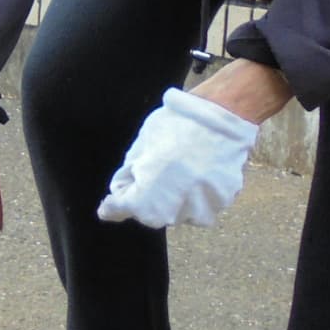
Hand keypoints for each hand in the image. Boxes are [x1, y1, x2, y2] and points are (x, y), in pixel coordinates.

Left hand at [97, 88, 259, 228]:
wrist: (220, 115)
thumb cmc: (175, 126)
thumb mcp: (139, 147)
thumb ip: (130, 174)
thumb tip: (126, 187)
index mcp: (146, 197)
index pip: (120, 209)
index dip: (112, 206)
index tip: (107, 207)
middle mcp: (172, 210)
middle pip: (151, 214)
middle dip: (146, 199)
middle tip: (152, 174)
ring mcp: (200, 208)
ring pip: (179, 213)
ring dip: (174, 199)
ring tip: (181, 170)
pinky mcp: (222, 202)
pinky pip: (203, 206)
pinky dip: (197, 195)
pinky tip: (198, 173)